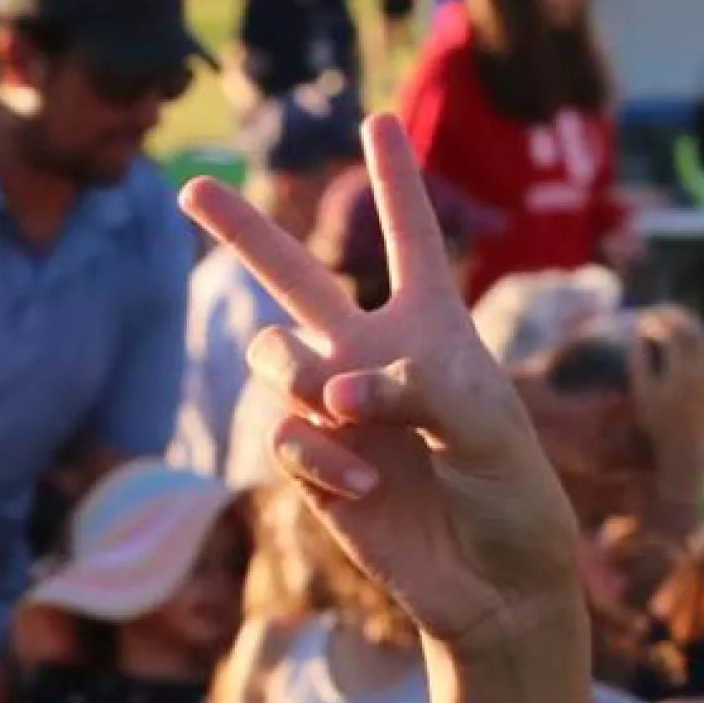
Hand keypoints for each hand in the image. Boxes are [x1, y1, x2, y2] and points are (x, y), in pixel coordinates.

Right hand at [182, 114, 581, 651]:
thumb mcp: (493, 431)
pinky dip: (315, 454)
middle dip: (241, 232)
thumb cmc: (512, 496)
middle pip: (293, 276)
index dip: (395, 181)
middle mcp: (373, 356)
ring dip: (295, 374)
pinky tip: (363, 485)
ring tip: (341, 411)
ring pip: (271, 354)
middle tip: (191, 188)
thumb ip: (422, 392)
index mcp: (433, 330)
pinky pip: (282, 434)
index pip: (410, 240)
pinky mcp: (312, 464)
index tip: (378, 119)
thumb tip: (336, 391)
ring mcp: (333, 409)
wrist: (493, 584)